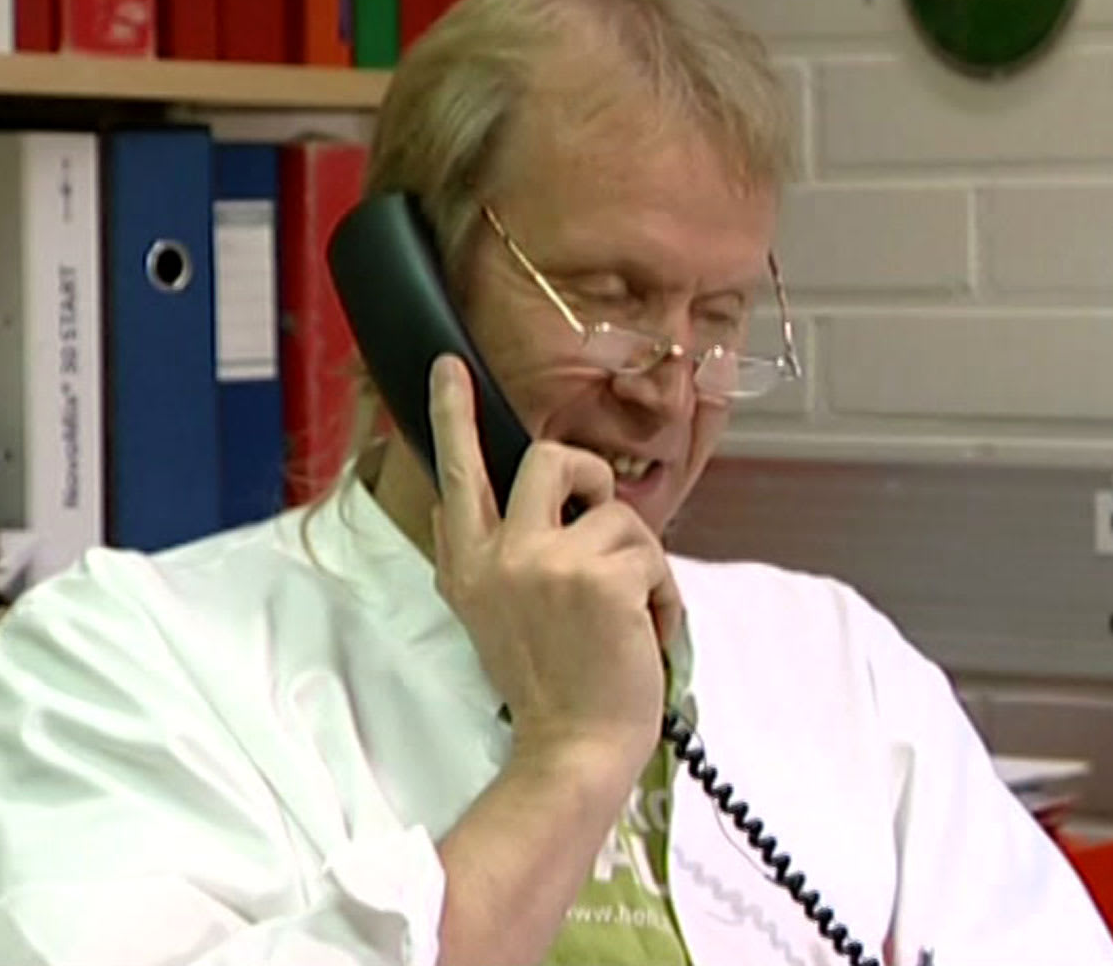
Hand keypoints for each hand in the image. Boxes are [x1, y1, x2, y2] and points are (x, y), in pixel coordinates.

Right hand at [425, 354, 679, 768]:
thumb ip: (486, 557)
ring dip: (637, 556)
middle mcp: (498, 557)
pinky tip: (645, 632)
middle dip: (587, 474)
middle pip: (546, 459)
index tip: (449, 364)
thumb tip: (461, 503)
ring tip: (627, 611)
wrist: (573, 749)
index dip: (453, 415)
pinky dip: (663, 594)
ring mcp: (547, 563)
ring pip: (614, 508)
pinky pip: (651, 553)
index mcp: (466, 567)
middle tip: (597, 510)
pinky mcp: (600, 576)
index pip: (457, 475)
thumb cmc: (549, 686)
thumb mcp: (489, 617)